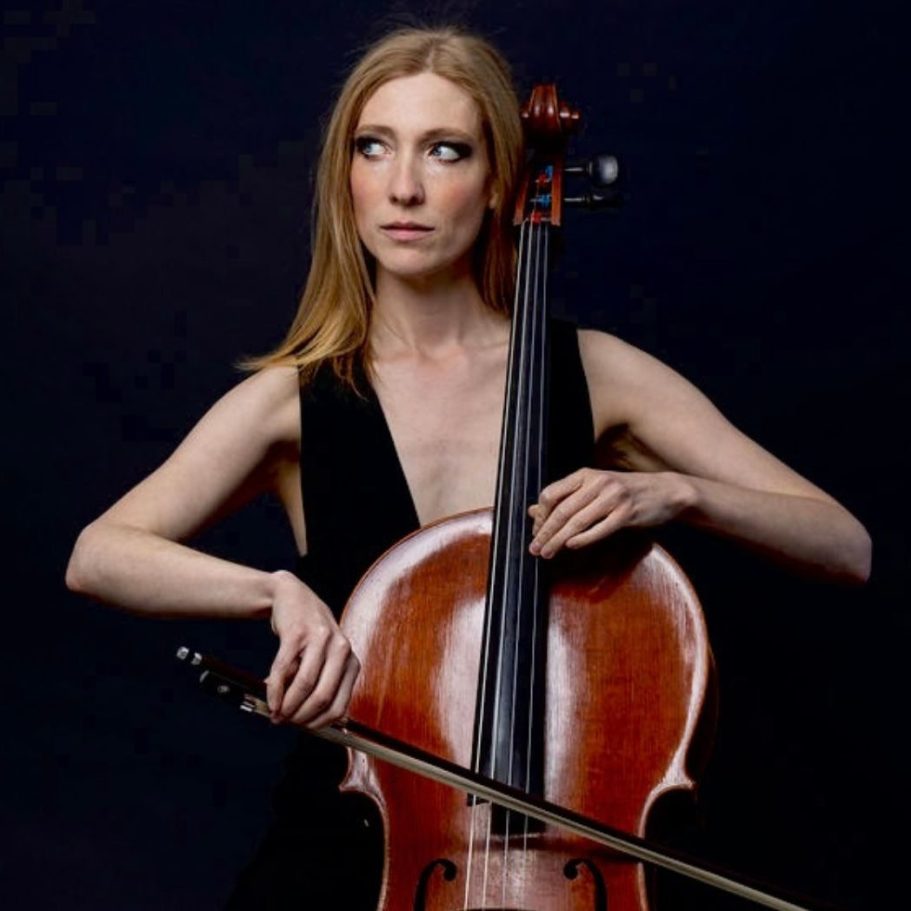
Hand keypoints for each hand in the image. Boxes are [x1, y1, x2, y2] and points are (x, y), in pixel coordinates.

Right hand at [265, 570, 359, 728]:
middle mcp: (341, 648)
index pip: (340, 704)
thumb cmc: (309, 634)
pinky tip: (269, 699)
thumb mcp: (324, 659)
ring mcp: (320, 639)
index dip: (319, 722)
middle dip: (301, 716)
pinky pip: (283, 669)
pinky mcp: (297, 633)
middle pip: (323, 697)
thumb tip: (309, 721)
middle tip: (285, 722)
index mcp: (351, 660)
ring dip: (287, 705)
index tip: (302, 728)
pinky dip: (275, 689)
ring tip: (275, 713)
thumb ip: (321, 686)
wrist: (291, 597)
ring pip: (304, 685)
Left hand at [528, 468, 693, 557]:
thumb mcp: (593, 490)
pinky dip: (583, 539)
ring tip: (547, 553)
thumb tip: (532, 511)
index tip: (535, 531)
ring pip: (578, 521)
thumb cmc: (625, 491)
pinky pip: (600, 529)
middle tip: (534, 548)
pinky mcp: (627, 513)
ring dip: (559, 540)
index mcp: (585, 475)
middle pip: (562, 510)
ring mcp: (613, 497)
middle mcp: (597, 483)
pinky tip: (571, 546)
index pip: (551, 493)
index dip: (540, 515)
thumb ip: (565, 499)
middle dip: (545, 532)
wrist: (665, 491)